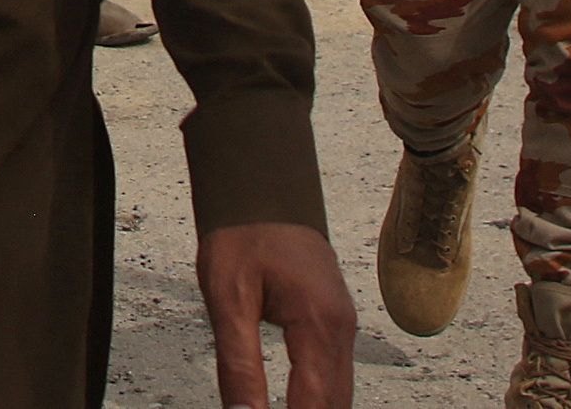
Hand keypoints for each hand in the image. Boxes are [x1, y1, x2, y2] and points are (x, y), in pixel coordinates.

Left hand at [197, 221, 355, 408]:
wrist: (263, 184)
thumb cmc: (243, 233)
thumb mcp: (228, 299)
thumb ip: (238, 364)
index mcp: (318, 324)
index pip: (314, 406)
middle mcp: (341, 328)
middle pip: (336, 406)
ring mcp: (343, 324)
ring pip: (340, 393)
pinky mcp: (335, 320)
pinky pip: (336, 373)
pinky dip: (320, 398)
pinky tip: (299, 407)